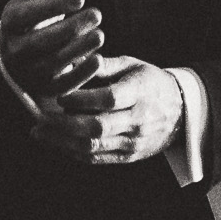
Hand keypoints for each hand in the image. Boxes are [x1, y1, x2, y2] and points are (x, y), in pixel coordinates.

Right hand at [0, 0, 102, 100]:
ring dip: (78, 49)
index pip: (27, 15)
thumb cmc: (29, 23)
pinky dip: (81, 74)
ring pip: (53, 63)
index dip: (53, 6)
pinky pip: (63, 85)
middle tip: (96, 14)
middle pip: (41, 41)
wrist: (18, 59)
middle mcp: (14, 51)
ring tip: (100, 35)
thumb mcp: (28, 3)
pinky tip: (97, 59)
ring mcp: (28, 72)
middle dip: (70, 27)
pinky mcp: (44, 89)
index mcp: (10, 25)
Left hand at [31, 57, 181, 164]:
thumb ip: (105, 65)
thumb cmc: (150, 82)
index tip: (60, 96)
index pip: (110, 99)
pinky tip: (56, 143)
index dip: (83, 99)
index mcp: (141, 92)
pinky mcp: (129, 156)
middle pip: (98, 127)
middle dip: (64, 124)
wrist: (181, 112)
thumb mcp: (133, 65)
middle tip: (40, 118)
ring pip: (94, 146)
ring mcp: (134, 141)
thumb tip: (72, 61)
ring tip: (39, 133)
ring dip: (62, 142)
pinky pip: (97, 158)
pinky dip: (73, 152)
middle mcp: (139, 120)